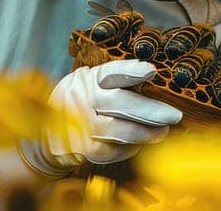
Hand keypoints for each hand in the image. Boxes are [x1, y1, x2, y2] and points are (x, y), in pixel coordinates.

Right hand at [31, 60, 183, 172]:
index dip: (132, 71)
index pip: (112, 73)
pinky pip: (114, 150)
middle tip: (174, 115)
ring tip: (163, 132)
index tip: (151, 71)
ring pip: (119, 130)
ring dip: (145, 133)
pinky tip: (140, 143)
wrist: (46, 136)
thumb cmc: (79, 104)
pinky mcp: (84, 149)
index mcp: (89, 79)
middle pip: (121, 103)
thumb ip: (113, 84)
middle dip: (151, 110)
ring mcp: (82, 126)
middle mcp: (83, 100)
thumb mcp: (89, 84)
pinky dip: (131, 148)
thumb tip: (152, 84)